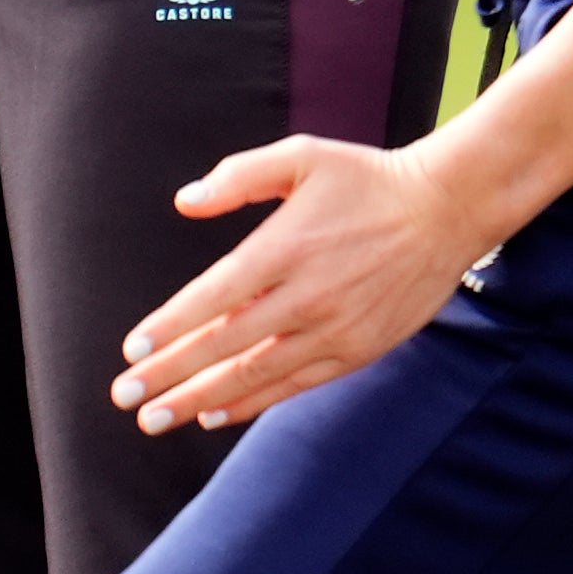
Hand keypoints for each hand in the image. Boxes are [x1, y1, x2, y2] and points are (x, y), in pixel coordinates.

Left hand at [111, 135, 485, 432]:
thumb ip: (239, 175)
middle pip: (223, 345)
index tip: (132, 349)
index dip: (168, 327)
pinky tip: (217, 414)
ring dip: (201, 400)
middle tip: (126, 398)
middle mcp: (306, 295)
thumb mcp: (303, 156)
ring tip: (158, 418)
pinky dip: (253, 402)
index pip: (211, 298)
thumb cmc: (368, 178)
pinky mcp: (358, 349)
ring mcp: (333, 328)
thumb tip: (185, 200)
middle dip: (169, 375)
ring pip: (255, 374)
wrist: (447, 209)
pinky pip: (295, 384)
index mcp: (284, 246)